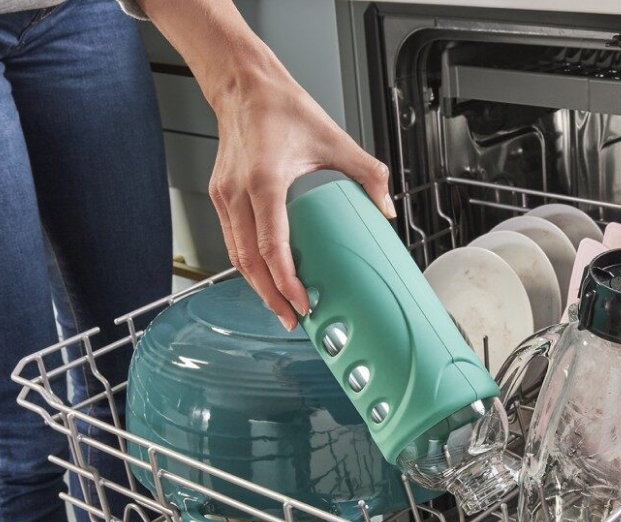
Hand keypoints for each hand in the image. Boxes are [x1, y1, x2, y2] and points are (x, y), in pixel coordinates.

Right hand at [208, 59, 393, 330]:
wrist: (244, 86)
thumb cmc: (282, 108)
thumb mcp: (334, 139)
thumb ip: (367, 175)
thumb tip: (384, 209)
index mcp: (265, 181)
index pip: (271, 246)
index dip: (285, 281)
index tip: (302, 301)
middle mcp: (238, 192)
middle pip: (249, 262)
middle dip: (271, 296)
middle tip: (293, 318)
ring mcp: (223, 196)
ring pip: (236, 255)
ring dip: (257, 285)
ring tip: (280, 304)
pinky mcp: (219, 195)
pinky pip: (231, 239)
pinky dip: (247, 263)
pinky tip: (264, 275)